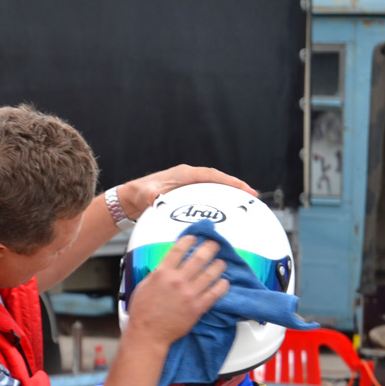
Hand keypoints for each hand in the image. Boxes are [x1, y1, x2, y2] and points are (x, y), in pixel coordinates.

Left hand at [117, 164, 255, 219]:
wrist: (131, 198)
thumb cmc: (139, 195)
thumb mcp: (146, 195)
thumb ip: (152, 196)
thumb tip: (155, 198)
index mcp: (184, 174)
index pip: (212, 176)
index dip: (229, 181)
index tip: (244, 189)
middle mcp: (189, 177)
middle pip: (218, 180)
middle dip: (236, 187)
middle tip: (253, 197)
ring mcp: (189, 185)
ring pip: (215, 187)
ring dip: (230, 194)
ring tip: (246, 203)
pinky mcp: (187, 193)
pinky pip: (208, 194)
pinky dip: (220, 200)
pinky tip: (228, 211)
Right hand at [124, 235, 228, 347]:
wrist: (148, 333)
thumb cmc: (143, 313)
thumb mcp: (143, 286)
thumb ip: (156, 274)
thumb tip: (165, 268)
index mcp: (162, 273)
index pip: (179, 249)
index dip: (189, 241)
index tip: (194, 238)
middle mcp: (177, 280)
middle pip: (198, 258)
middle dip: (209, 248)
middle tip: (214, 245)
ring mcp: (189, 293)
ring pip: (210, 273)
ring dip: (218, 265)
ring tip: (222, 263)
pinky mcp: (197, 307)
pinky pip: (215, 293)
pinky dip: (222, 286)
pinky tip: (224, 282)